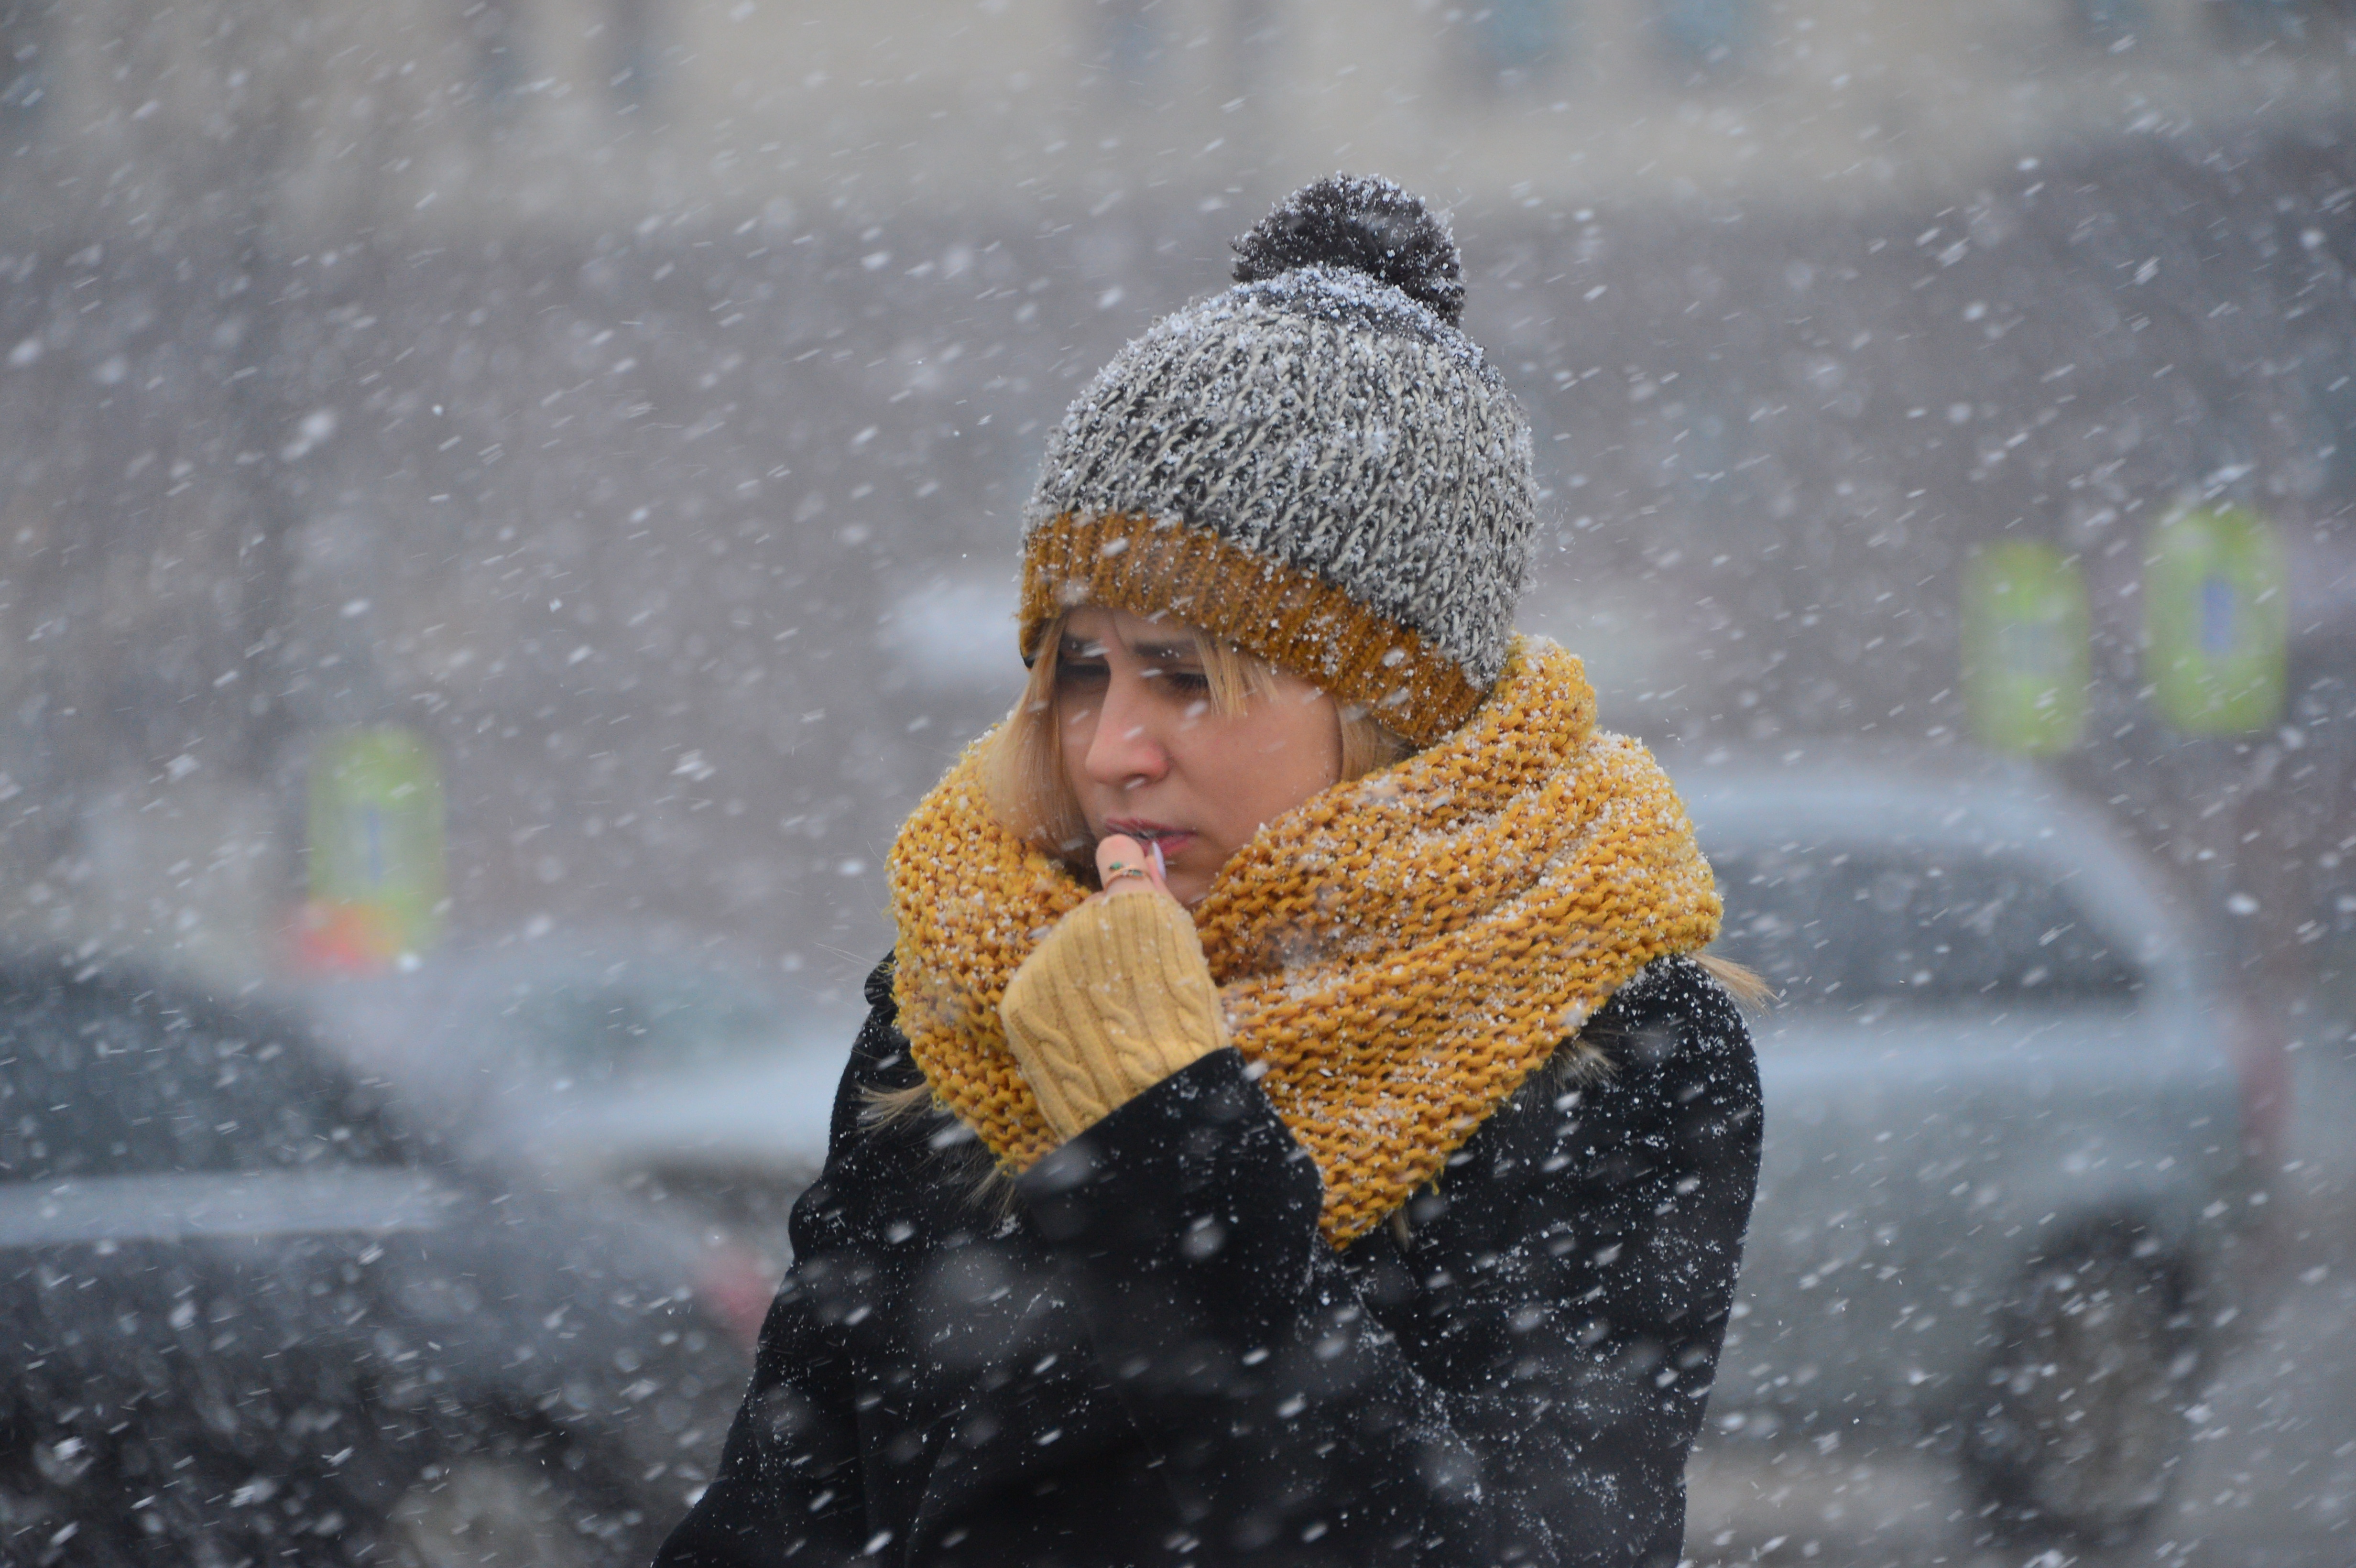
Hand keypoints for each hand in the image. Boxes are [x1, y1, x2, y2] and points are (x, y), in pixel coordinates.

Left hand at [1000, 834, 1225, 1140]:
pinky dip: (1054, 1012)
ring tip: (1110, 1023)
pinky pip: (1036, 991)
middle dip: (1105, 957)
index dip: (1138, 925)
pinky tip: (1082, 1034)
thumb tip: (1122, 841)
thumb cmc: (1179, 1024)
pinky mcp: (1019, 1001)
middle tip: (1134, 999)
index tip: (1147, 956)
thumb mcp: (1178, 947)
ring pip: (1060, 959)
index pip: (1123, 888)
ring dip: (1077, 984)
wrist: (1148, 1097)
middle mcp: (1082, 924)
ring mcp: (1045, 963)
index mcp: (1136, 908)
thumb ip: (1146, 889)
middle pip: (1088, 928)